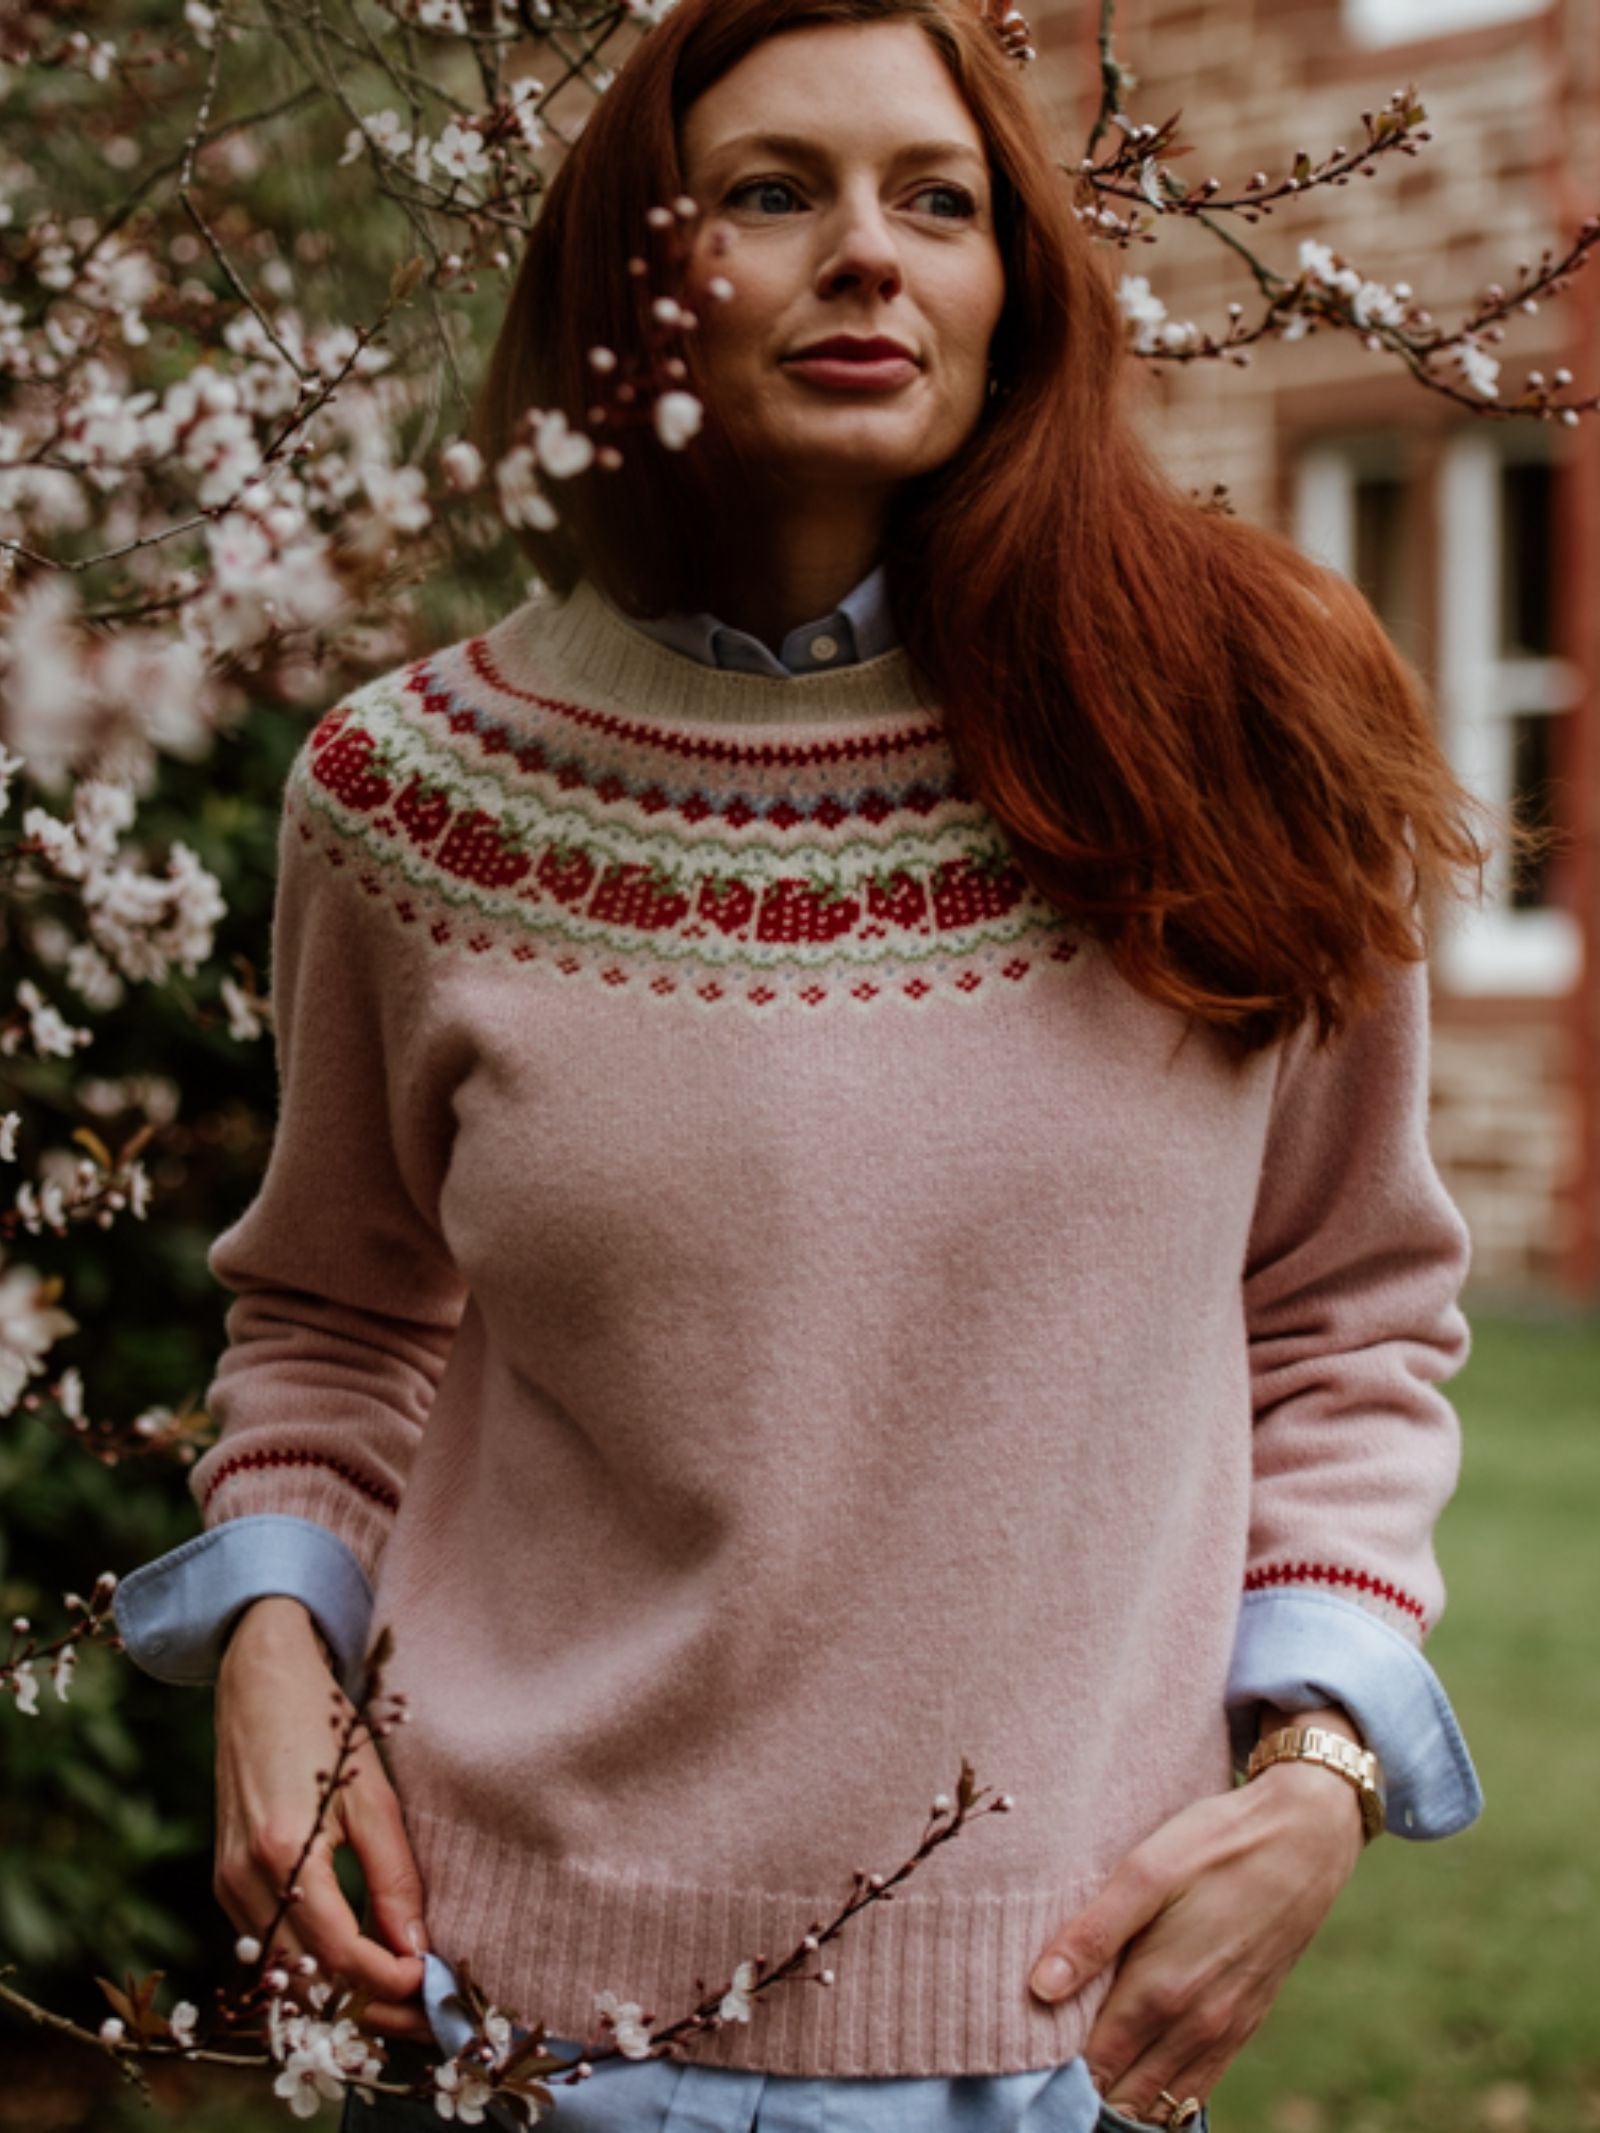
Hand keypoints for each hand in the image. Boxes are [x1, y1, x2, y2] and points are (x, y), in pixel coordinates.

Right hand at [214, 1597, 433, 2043]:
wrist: (261, 1679)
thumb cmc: (325, 1726)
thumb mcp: (374, 1797)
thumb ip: (394, 1877)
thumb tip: (416, 1948)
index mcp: (284, 1853)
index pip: (339, 1953)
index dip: (388, 1981)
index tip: (433, 1984)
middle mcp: (243, 1878)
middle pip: (307, 1977)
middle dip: (365, 2003)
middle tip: (421, 2009)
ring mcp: (225, 1882)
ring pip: (283, 1971)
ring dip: (336, 1991)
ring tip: (396, 1992)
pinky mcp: (223, 1879)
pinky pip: (266, 1944)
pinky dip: (308, 1964)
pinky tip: (351, 1961)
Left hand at [1027, 1757, 1365, 2119]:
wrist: (1304, 1839)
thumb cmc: (1217, 1845)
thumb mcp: (1147, 1872)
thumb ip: (1093, 1933)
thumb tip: (1039, 1989)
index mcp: (1161, 1990)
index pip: (1095, 2067)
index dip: (1055, 2074)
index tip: (1023, 2062)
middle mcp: (1196, 2026)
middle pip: (1127, 2095)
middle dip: (1085, 2093)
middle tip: (1043, 2073)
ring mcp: (1226, 2030)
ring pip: (1165, 2100)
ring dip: (1125, 2100)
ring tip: (1084, 2078)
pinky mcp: (1246, 2022)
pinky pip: (1200, 2085)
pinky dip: (1166, 2094)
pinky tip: (1139, 2077)